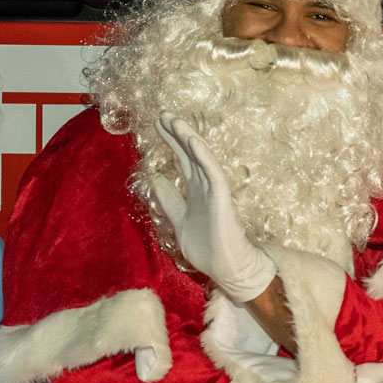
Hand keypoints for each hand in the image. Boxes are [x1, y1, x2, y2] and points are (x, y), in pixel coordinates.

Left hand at [147, 115, 277, 303]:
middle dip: (176, 133)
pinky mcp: (222, 198)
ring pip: (201, 157)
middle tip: (162, 113)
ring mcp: (215, 190)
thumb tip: (155, 180)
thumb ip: (170, 201)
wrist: (227, 269)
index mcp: (196, 190)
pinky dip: (203, 156)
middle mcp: (206, 185)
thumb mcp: (179, 221)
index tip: (158, 124)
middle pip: (190, 153)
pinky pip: (213, 173)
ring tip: (174, 120)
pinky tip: (192, 141)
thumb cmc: (208, 248)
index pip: (182, 159)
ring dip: (188, 137)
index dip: (171, 141)